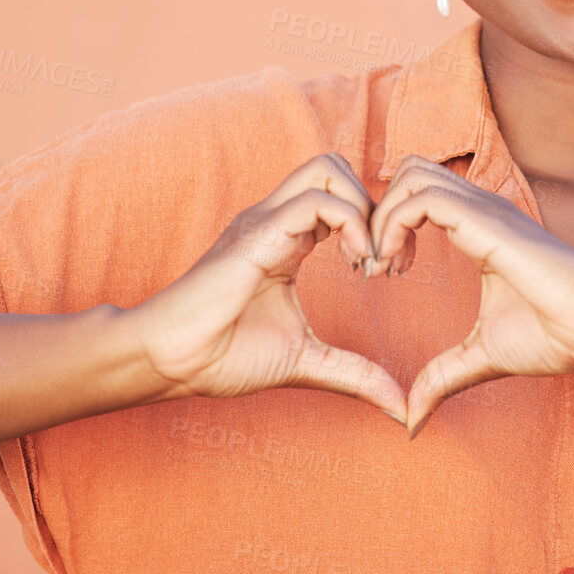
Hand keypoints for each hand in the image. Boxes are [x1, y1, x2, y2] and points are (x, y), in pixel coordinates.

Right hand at [125, 153, 405, 423]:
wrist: (173, 361)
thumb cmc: (225, 356)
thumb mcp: (306, 361)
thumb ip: (354, 374)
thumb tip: (400, 406)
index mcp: (287, 238)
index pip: (341, 196)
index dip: (376, 225)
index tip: (390, 270)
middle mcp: (276, 220)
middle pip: (336, 167)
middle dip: (375, 203)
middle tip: (385, 258)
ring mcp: (264, 221)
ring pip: (328, 169)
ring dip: (364, 208)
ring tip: (371, 260)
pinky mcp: (256, 234)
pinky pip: (314, 202)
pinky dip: (351, 223)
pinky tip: (358, 264)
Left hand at [369, 155, 573, 436]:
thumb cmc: (555, 335)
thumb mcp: (482, 355)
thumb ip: (443, 376)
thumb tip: (412, 418)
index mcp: (480, 228)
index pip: (420, 193)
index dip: (389, 224)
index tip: (381, 272)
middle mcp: (480, 209)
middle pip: (410, 170)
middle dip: (377, 210)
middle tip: (374, 263)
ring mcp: (484, 209)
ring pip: (411, 175)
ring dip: (382, 216)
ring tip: (381, 264)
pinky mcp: (486, 220)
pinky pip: (422, 198)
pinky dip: (394, 224)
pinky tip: (396, 266)